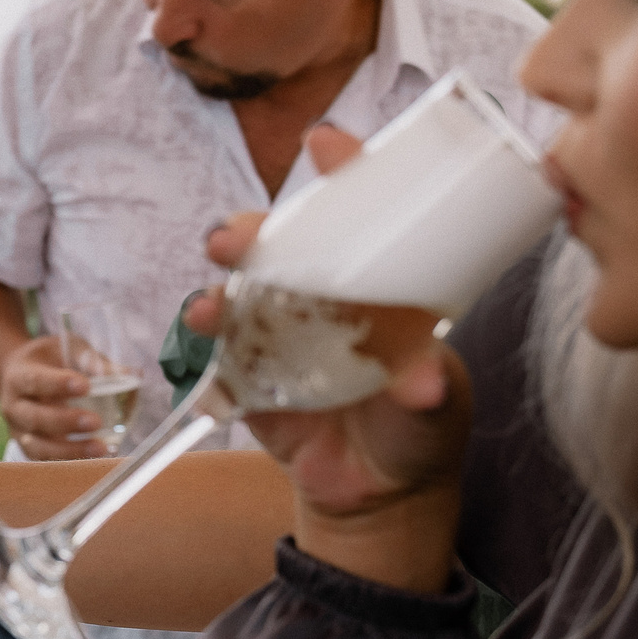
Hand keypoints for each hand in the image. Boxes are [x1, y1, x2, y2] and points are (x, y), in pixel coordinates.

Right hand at [0, 332, 107, 458]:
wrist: (17, 375)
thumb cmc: (48, 360)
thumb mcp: (66, 349)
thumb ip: (93, 360)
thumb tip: (132, 375)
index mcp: (19, 376)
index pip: (36, 380)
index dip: (58, 384)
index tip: (85, 386)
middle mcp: (14, 406)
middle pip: (35, 418)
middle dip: (66, 422)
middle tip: (96, 422)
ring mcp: (18, 431)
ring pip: (38, 446)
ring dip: (70, 449)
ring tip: (100, 447)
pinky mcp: (28, 448)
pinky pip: (45, 460)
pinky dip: (68, 461)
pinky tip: (92, 458)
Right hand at [189, 127, 470, 585]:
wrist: (378, 495)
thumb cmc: (420, 428)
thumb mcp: (435, 400)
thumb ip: (426, 389)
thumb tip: (420, 382)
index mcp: (377, 281)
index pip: (360, 208)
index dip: (343, 168)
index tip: (326, 143)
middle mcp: (324, 292)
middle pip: (284, 238)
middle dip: (256, 225)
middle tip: (242, 235)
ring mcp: (283, 326)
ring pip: (245, 279)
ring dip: (227, 269)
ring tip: (218, 271)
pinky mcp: (251, 367)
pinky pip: (221, 338)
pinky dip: (207, 324)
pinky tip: (202, 320)